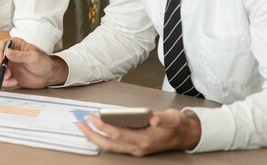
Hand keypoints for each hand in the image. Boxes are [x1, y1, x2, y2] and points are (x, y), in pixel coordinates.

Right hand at [0, 38, 67, 88]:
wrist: (48, 76)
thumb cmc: (43, 62)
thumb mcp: (33, 57)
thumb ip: (20, 55)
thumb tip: (7, 52)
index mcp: (15, 45)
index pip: (0, 45)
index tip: (0, 61)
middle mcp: (8, 54)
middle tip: (5, 73)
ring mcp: (7, 65)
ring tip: (9, 78)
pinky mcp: (8, 75)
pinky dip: (4, 82)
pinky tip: (13, 82)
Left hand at [77, 109, 201, 155]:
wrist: (186, 136)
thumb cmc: (177, 125)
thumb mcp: (172, 117)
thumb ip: (162, 118)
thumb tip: (153, 118)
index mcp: (145, 140)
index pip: (118, 134)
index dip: (104, 126)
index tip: (93, 116)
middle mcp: (138, 147)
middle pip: (109, 144)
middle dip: (92, 135)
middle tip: (80, 124)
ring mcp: (136, 149)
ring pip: (111, 147)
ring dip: (95, 138)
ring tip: (84, 127)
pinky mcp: (135, 147)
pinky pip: (115, 146)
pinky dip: (103, 139)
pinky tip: (96, 132)